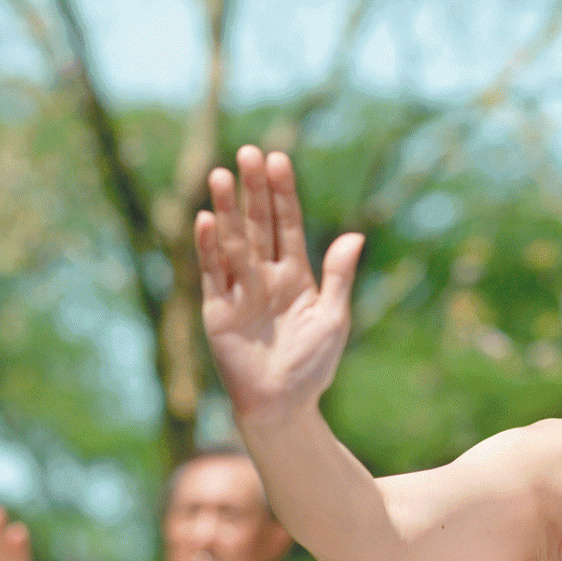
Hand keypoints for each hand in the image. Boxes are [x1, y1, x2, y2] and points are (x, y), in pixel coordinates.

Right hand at [195, 146, 365, 421]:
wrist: (283, 406)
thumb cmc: (312, 366)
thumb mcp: (334, 318)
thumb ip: (339, 276)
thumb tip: (355, 235)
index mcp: (295, 275)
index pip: (287, 225)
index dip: (283, 193)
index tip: (278, 159)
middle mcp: (265, 277)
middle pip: (258, 224)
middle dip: (254, 190)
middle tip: (249, 153)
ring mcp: (239, 291)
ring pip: (233, 242)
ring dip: (227, 210)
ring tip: (223, 175)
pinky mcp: (217, 310)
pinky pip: (212, 273)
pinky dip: (209, 247)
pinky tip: (207, 220)